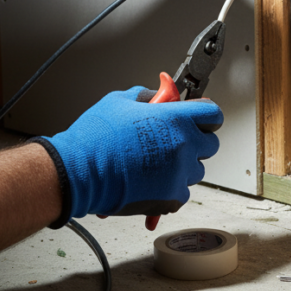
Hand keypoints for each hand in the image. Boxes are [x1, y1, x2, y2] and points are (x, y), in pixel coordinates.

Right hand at [36, 87, 221, 220]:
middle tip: (175, 141)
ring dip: (183, 166)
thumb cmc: (95, 138)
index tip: (199, 117)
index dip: (206, 115)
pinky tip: (151, 180)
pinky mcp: (171, 197)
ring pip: (196, 170)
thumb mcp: (120, 102)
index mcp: (176, 119)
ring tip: (156, 163)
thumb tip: (159, 93)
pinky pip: (182, 191)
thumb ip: (146, 96)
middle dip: (196, 141)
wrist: (77, 172)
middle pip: (210, 144)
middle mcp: (183, 146)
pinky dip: (170, 187)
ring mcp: (179, 174)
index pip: (213, 114)